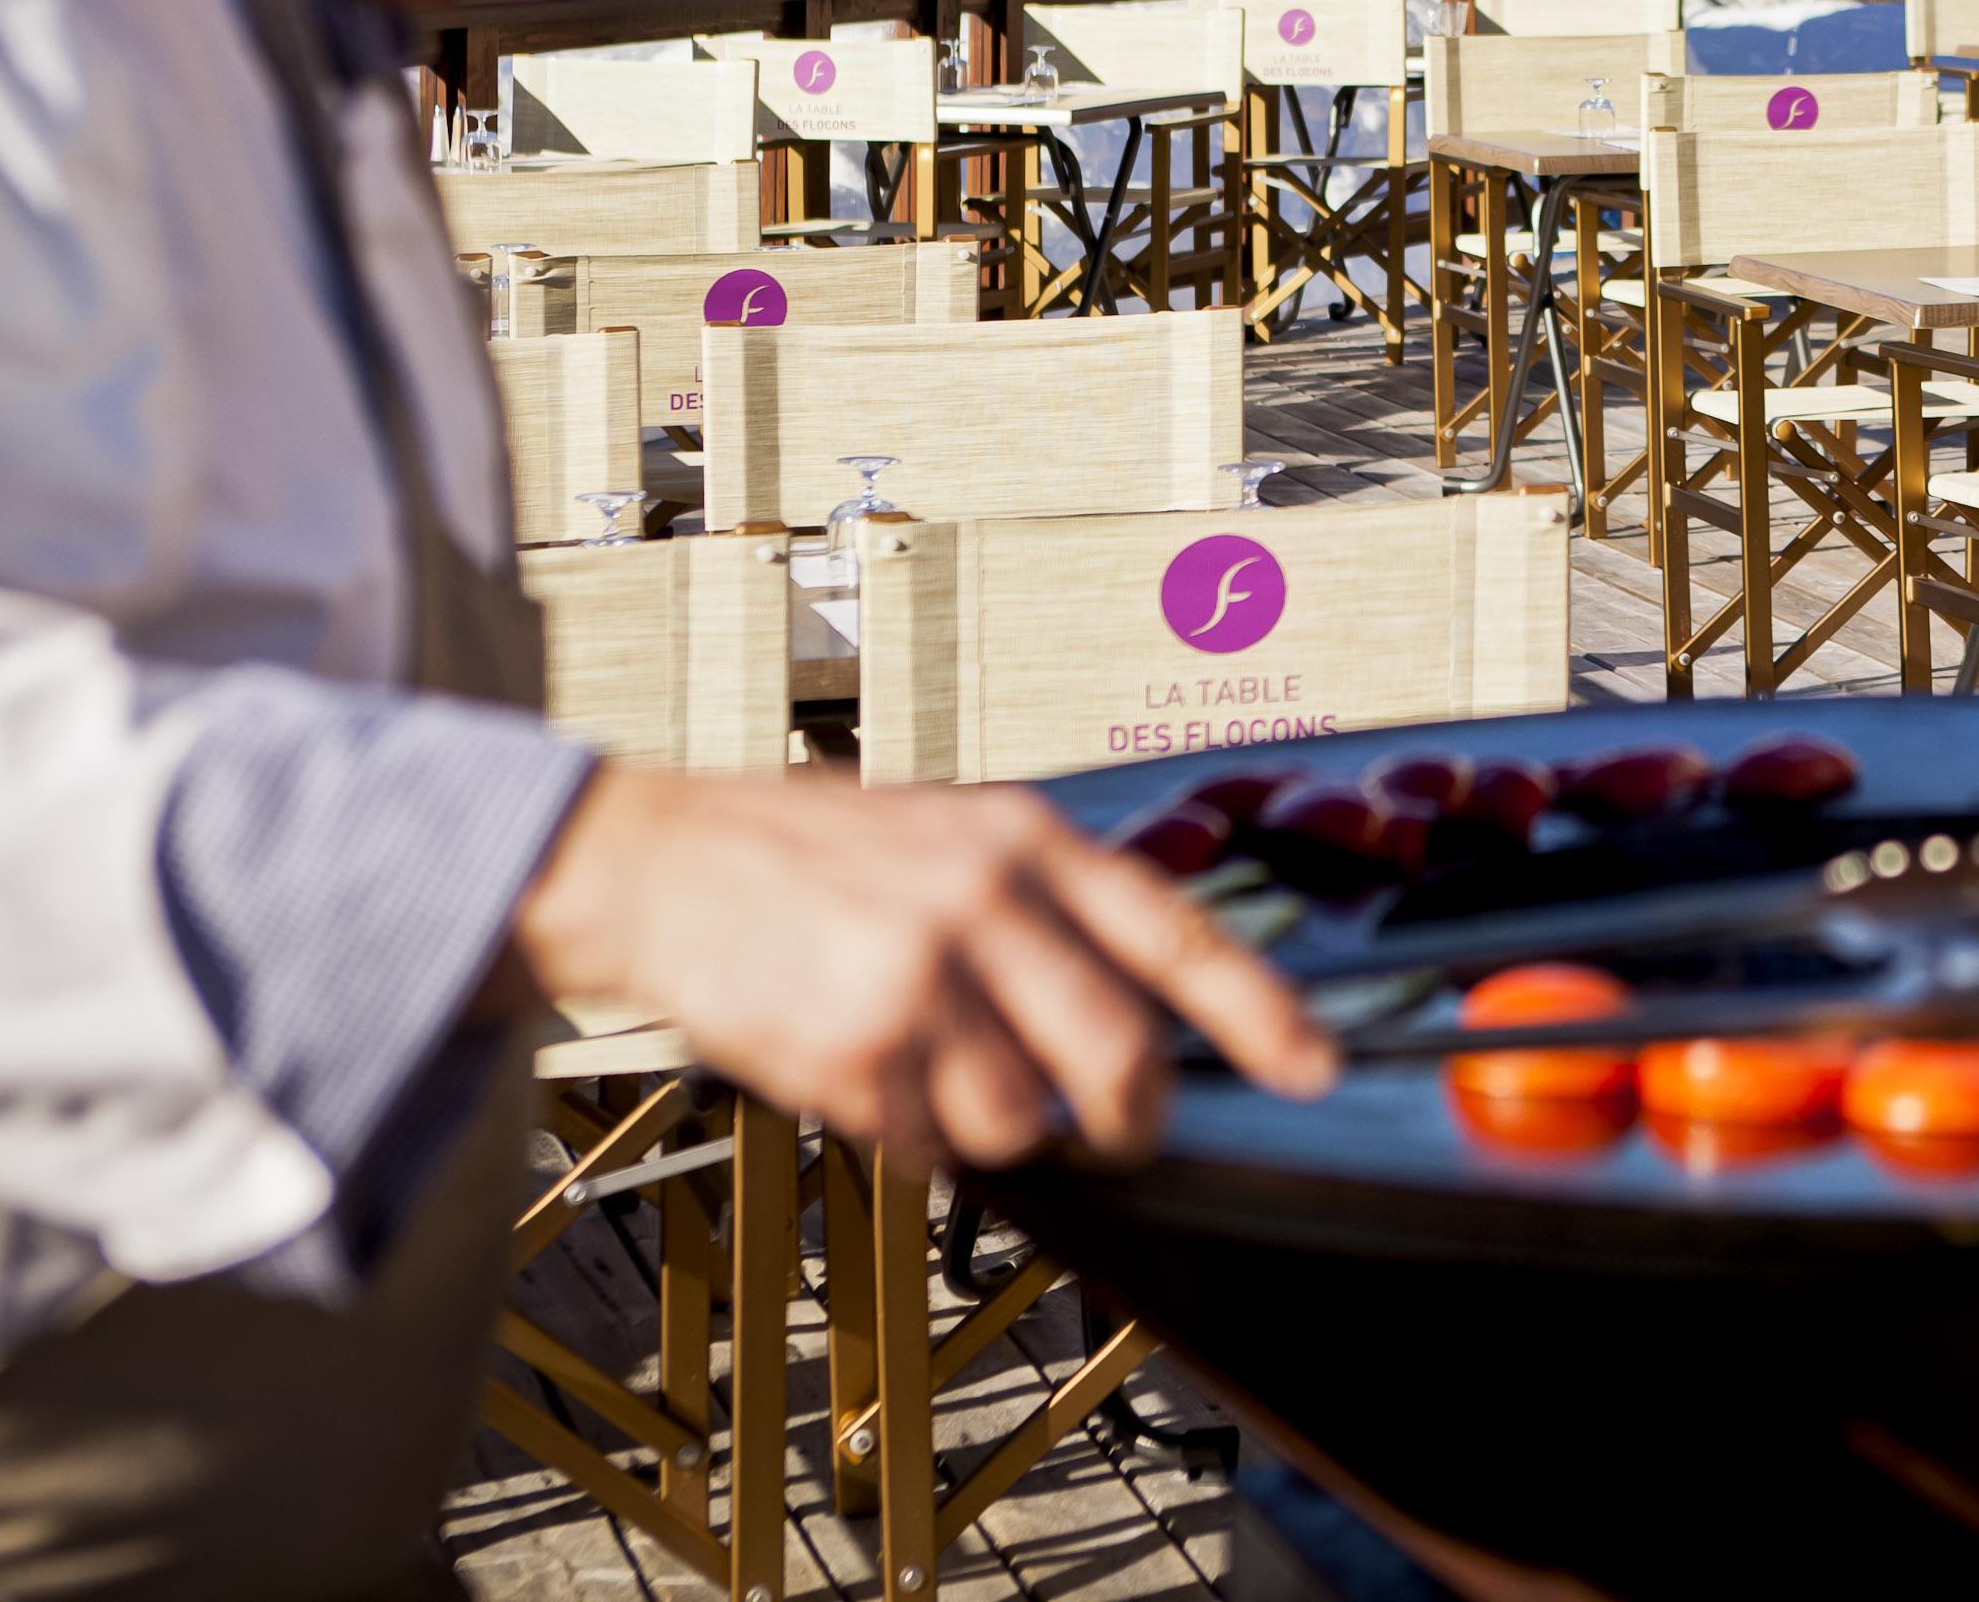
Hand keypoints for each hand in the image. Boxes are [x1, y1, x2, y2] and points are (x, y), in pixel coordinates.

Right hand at [512, 767, 1335, 1165]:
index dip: (1261, 1013)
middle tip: (1122, 1133)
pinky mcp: (854, 1044)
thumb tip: (1152, 1011)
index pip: (1178, 935)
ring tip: (940, 1076)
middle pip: (1120, 1053)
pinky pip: (925, 1144)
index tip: (1316, 1069)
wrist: (662, 859)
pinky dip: (909, 1136)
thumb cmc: (816, 852)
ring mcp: (920, 974)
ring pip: (1023, 1118)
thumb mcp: (955, 833)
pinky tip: (867, 1074)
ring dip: (996, 1130)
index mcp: (1026, 838)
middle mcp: (985, 898)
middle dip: (1133, 1117)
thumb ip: (1050, 906)